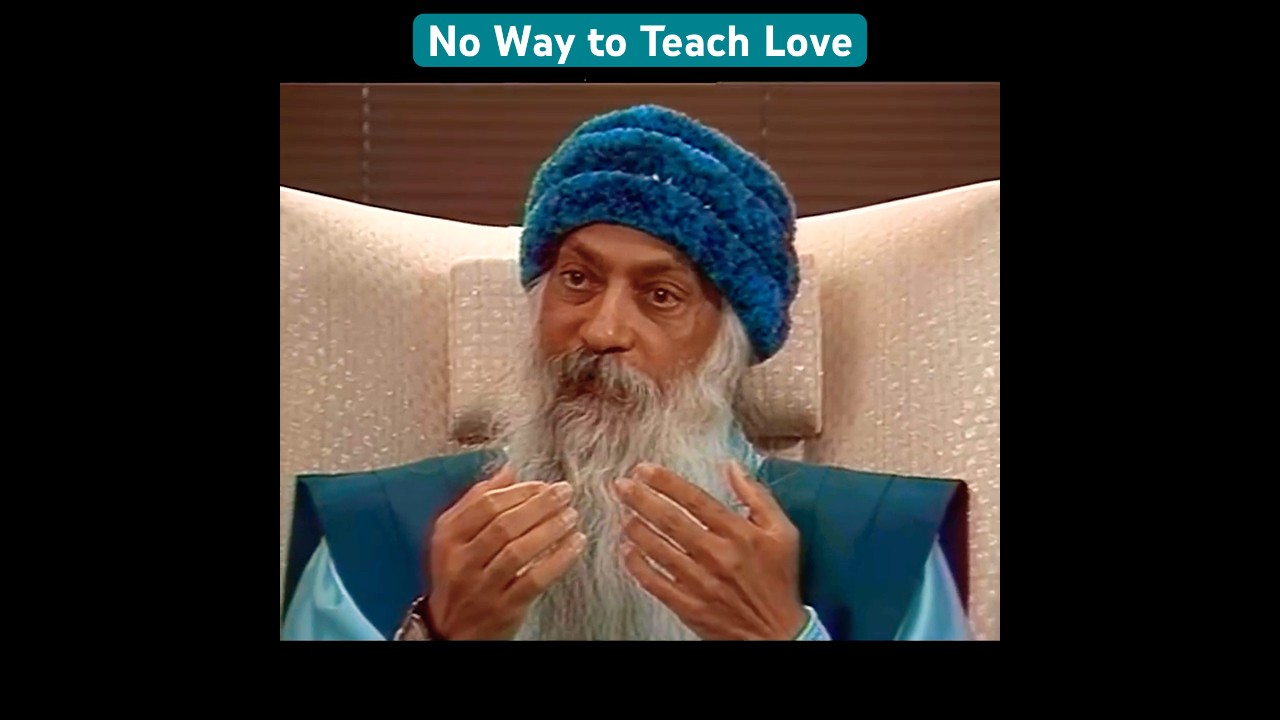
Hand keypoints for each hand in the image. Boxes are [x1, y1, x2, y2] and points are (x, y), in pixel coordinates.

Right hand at [424, 464, 585, 639]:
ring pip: (519, 551)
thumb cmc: (457, 575)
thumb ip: (477, 501)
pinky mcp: (503, 608)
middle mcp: (461, 561)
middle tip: (564, 493)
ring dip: (550, 529)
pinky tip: (575, 544)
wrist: (450, 630)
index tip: (543, 484)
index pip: (486, 505)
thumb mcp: (454, 537)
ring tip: (571, 516)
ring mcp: (482, 586)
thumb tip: (508, 471)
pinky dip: (558, 560)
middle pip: (504, 525)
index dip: (519, 491)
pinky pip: (535, 580)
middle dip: (540, 505)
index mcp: (448, 537)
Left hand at [615, 462, 806, 640]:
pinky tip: (628, 550)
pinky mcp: (688, 606)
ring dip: (635, 528)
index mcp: (739, 534)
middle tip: (621, 485)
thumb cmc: (779, 579)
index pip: (695, 500)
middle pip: (670, 521)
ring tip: (623, 513)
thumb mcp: (783, 532)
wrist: (777, 633)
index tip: (644, 469)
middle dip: (641, 499)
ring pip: (658, 549)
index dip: (666, 482)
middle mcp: (716, 555)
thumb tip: (732, 466)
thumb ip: (757, 496)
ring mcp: (700, 582)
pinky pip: (654, 582)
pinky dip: (637, 565)